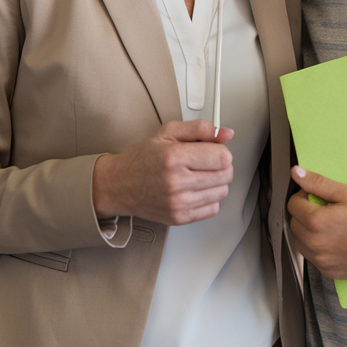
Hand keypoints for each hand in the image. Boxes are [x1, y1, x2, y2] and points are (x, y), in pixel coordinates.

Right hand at [93, 120, 234, 226]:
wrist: (119, 185)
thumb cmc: (143, 158)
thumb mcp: (168, 132)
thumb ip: (200, 128)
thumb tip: (226, 133)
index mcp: (174, 156)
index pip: (223, 157)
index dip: (222, 151)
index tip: (213, 150)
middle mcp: (176, 181)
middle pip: (226, 175)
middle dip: (221, 165)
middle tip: (205, 162)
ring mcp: (178, 203)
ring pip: (222, 192)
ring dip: (216, 182)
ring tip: (198, 175)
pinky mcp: (179, 218)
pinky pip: (213, 208)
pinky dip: (209, 198)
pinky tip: (195, 190)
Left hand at [288, 166, 346, 279]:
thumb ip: (318, 183)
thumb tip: (296, 173)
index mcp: (315, 221)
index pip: (293, 205)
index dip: (303, 196)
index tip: (316, 196)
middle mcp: (314, 243)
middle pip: (294, 224)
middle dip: (303, 214)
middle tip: (324, 210)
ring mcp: (321, 260)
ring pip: (300, 243)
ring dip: (307, 233)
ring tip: (329, 226)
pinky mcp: (329, 272)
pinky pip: (313, 258)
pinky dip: (318, 249)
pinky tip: (335, 241)